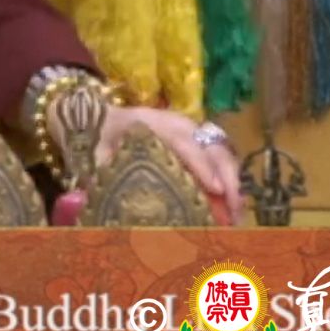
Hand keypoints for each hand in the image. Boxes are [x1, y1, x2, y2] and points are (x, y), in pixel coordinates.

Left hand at [92, 107, 243, 224]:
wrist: (93, 117)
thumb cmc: (96, 140)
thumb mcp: (94, 158)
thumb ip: (101, 179)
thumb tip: (100, 210)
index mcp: (147, 123)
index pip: (181, 141)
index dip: (201, 164)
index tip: (216, 189)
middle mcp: (173, 121)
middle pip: (209, 143)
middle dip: (226, 176)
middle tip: (233, 212)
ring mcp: (186, 127)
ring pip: (218, 147)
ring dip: (231, 178)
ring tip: (235, 213)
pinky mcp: (192, 137)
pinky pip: (216, 153)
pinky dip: (226, 176)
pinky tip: (228, 203)